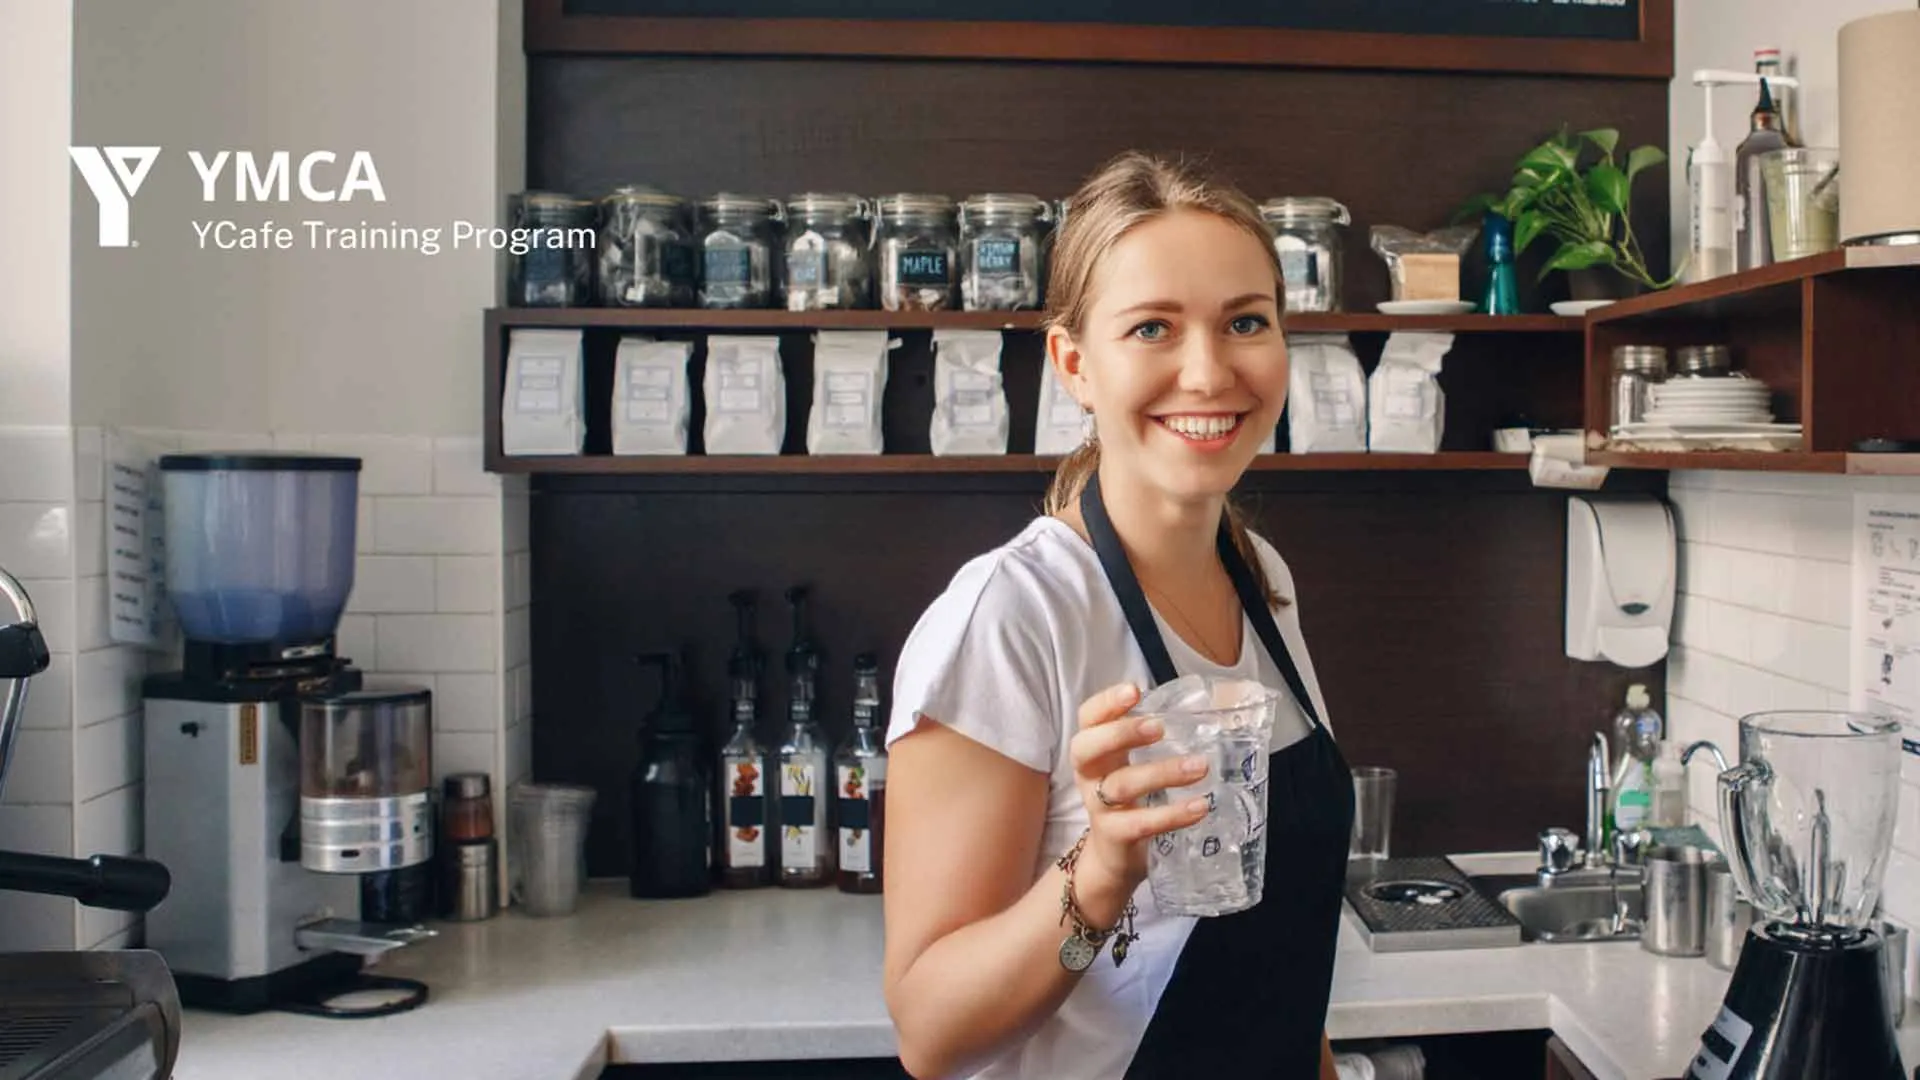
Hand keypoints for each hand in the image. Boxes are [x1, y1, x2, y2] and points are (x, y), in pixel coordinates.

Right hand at [1069, 682, 1211, 896]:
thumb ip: (1148, 740)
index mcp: (1094, 752)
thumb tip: (1203, 712)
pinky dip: (1172, 814)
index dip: (1106, 703)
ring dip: (1162, 773)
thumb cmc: (1129, 800)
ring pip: (1121, 786)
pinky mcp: (1115, 836)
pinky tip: (1200, 806)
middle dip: (1121, 733)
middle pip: (1087, 748)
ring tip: (1200, 767)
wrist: (1113, 856)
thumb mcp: (1130, 765)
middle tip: (1158, 727)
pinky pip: (1141, 824)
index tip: (1134, 690)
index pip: (1088, 719)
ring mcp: (1098, 808)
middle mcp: (1089, 776)